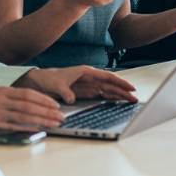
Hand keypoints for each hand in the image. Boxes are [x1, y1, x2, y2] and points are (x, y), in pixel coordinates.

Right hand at [0, 86, 65, 129]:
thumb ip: (10, 97)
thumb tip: (29, 105)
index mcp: (3, 89)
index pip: (28, 93)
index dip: (44, 99)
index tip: (56, 105)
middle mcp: (1, 99)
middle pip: (30, 105)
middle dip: (48, 111)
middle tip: (62, 117)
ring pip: (25, 115)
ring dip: (42, 120)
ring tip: (55, 124)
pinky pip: (13, 125)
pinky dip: (27, 127)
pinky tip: (37, 129)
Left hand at [13, 66, 137, 103]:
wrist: (41, 82)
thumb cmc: (49, 79)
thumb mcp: (57, 85)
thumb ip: (65, 91)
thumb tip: (71, 99)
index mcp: (87, 72)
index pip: (107, 77)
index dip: (120, 83)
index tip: (130, 87)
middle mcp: (91, 78)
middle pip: (111, 85)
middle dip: (124, 91)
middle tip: (135, 99)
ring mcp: (90, 85)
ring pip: (108, 90)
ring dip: (119, 95)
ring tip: (131, 101)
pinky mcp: (87, 92)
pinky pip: (101, 95)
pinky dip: (110, 99)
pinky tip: (118, 103)